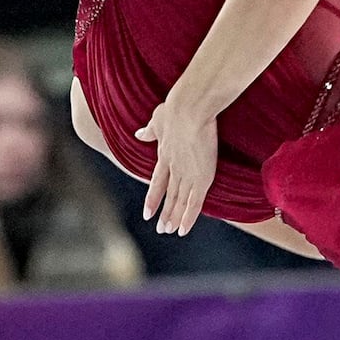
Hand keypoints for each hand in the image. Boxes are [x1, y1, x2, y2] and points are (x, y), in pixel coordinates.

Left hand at [137, 94, 221, 235]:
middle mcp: (174, 168)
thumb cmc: (176, 107)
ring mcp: (187, 174)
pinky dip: (188, 218)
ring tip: (169, 232)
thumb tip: (139, 134)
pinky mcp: (200, 178)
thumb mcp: (158, 118)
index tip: (147, 213)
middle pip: (169, 195)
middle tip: (161, 229)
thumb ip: (150, 130)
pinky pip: (194, 203)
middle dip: (165, 213)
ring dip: (174, 218)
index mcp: (164, 154)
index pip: (158, 182)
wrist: (189, 108)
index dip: (153, 198)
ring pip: (180, 202)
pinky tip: (183, 231)